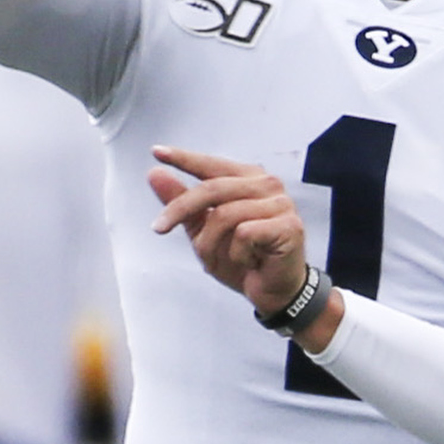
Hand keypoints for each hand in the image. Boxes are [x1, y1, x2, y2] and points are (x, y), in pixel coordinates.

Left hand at [147, 146, 315, 324]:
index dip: (184, 158)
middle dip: (180, 210)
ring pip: (225, 214)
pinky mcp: (289, 226)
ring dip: (211, 243)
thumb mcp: (202, 229)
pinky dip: (237, 254)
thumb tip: (154, 173)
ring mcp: (281, 204)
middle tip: (158, 228)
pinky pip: (245, 234)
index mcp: (248, 178)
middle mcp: (267, 184)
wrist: (273, 292)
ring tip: (220, 259)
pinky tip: (251, 261)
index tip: (156, 152)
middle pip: (211, 189)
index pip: (211, 165)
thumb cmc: (243, 258)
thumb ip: (181, 202)